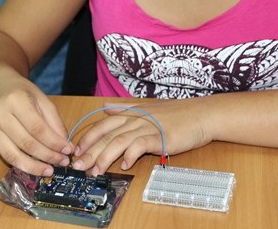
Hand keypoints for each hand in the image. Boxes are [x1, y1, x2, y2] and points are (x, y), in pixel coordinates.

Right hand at [0, 80, 72, 181]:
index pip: (37, 128)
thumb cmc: (22, 92)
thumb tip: (65, 145)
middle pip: (25, 143)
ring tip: (47, 171)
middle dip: (47, 156)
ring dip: (30, 167)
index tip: (68, 150)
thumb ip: (54, 121)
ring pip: (9, 154)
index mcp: (16, 101)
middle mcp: (0, 115)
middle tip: (62, 162)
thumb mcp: (42, 99)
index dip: (54, 142)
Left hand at [71, 99, 213, 175]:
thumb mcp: (147, 107)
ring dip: (105, 157)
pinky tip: (124, 165)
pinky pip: (140, 145)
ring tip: (96, 170)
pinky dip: (130, 155)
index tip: (75, 151)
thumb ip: (125, 109)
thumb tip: (106, 107)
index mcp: (131, 113)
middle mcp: (136, 119)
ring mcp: (148, 127)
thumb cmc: (176, 114)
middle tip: (78, 165)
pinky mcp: (160, 137)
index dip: (87, 138)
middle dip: (90, 151)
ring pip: (119, 141)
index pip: (102, 125)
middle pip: (107, 135)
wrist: (202, 114)